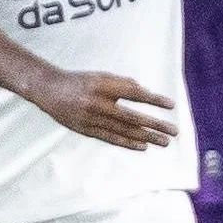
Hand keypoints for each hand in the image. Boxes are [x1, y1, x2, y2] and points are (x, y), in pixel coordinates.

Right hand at [29, 69, 176, 151]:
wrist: (49, 90)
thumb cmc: (80, 81)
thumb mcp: (101, 76)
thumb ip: (122, 84)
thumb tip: (145, 92)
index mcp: (103, 85)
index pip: (134, 93)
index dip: (154, 100)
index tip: (171, 105)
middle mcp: (97, 103)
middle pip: (132, 117)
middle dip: (155, 125)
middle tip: (174, 132)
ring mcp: (91, 119)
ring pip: (124, 131)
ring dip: (146, 137)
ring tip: (164, 142)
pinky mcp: (86, 130)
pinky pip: (111, 138)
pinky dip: (128, 142)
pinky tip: (143, 145)